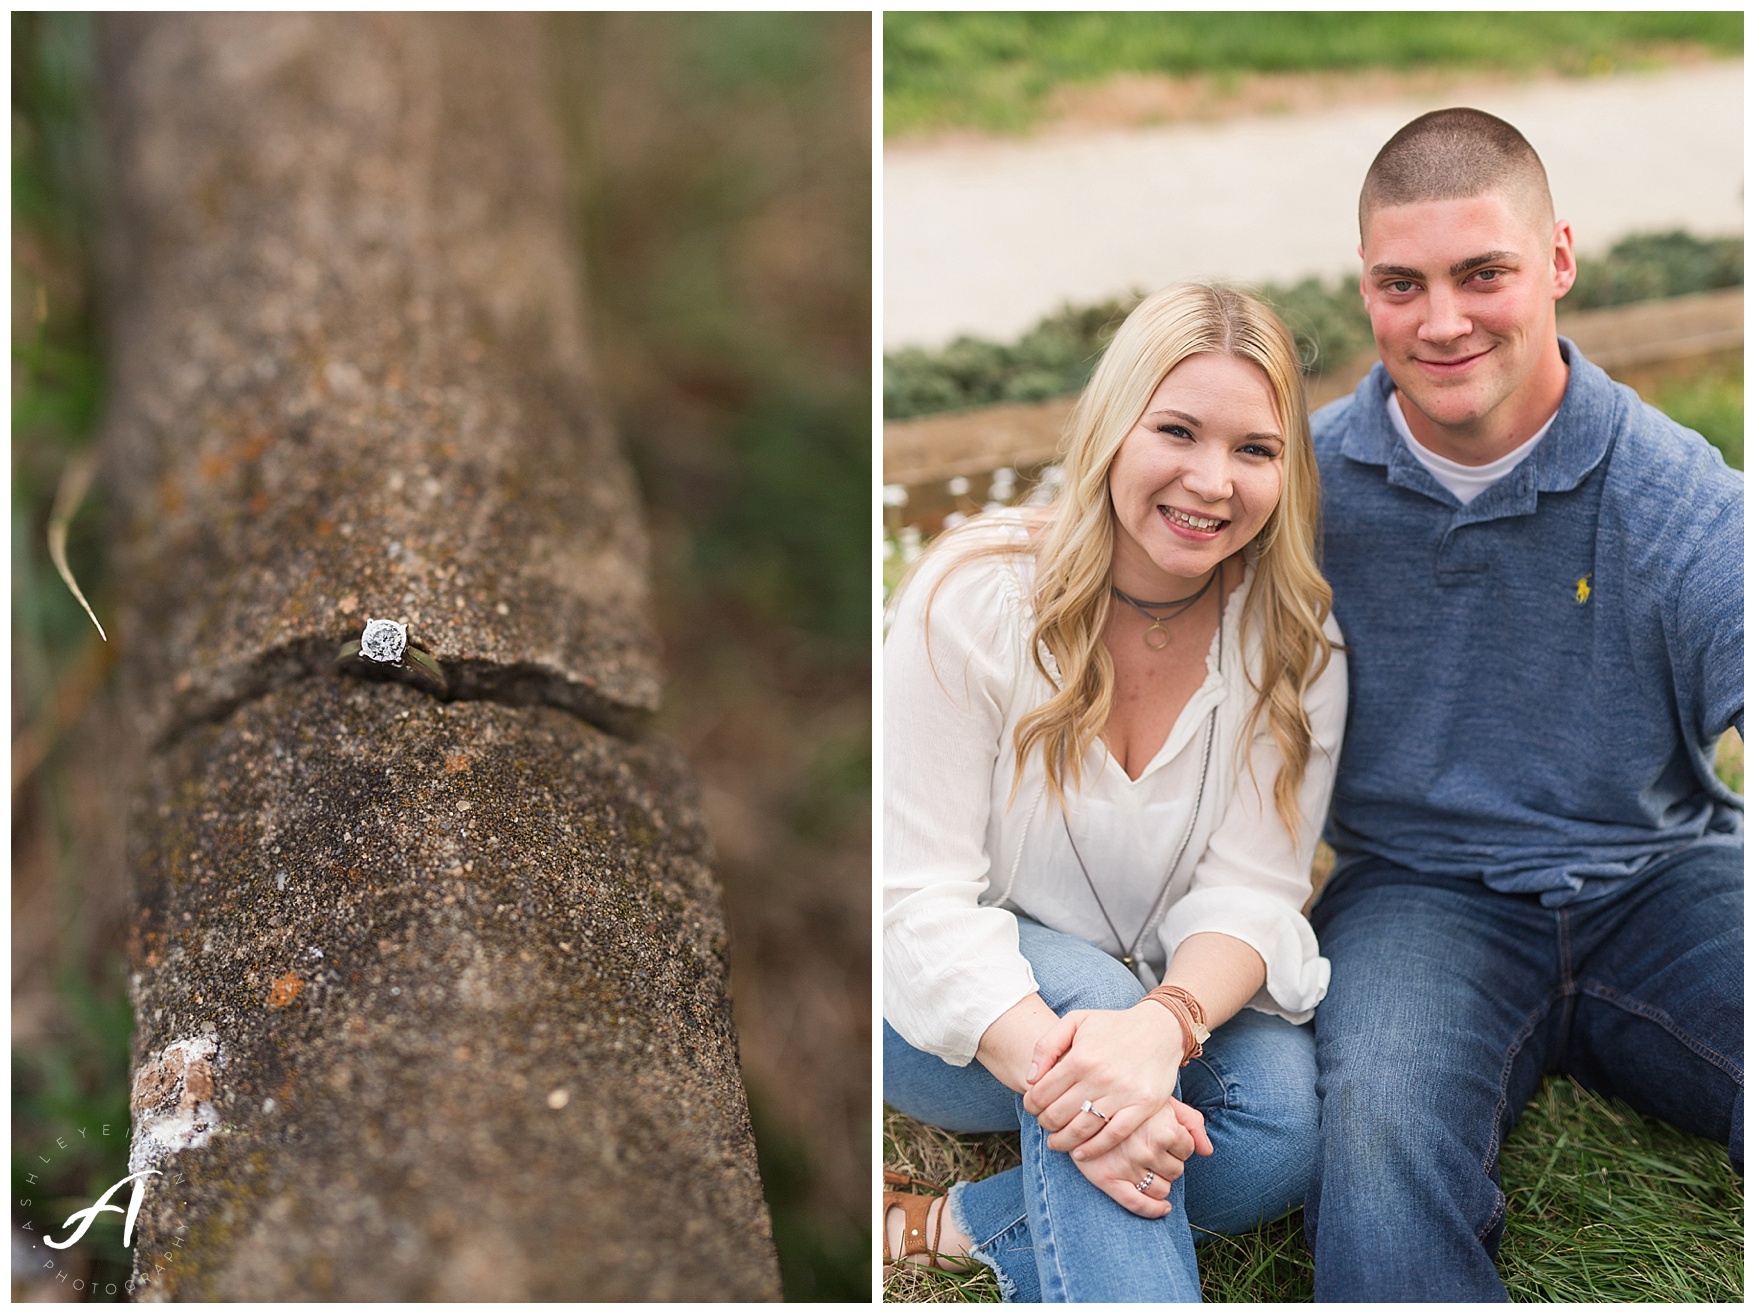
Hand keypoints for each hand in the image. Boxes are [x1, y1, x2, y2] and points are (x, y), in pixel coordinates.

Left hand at [1021, 1002, 1186, 1157]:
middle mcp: (1100, 1076)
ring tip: (1056, 1142)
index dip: (1031, 1104)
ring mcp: (1123, 1094)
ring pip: (1082, 1129)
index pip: (1042, 1092)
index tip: (1032, 1107)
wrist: (1160, 1030)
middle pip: (1058, 1114)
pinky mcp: (1143, 1107)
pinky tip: (1080, 1153)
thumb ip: (1047, 1045)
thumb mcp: (1076, 1021)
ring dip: (1063, 1141)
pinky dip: (1093, 1149)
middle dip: (1045, 1123)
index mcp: (1080, 1057)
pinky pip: (1113, 1135)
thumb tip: (1030, 1079)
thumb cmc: (1113, 1026)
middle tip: (1044, 1124)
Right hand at [1068, 1098, 1213, 1218]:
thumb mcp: (1162, 1100)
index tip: (1166, 1137)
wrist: (1081, 1098)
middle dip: (1170, 1161)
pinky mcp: (1108, 1180)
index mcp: (1163, 1128)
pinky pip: (1138, 1205)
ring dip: (1161, 1181)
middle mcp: (1147, 1149)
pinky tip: (1162, 1208)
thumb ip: (1191, 1121)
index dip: (1180, 1144)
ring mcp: (1127, 1166)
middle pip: (1176, 1170)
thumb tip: (1207, 1151)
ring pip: (1162, 1189)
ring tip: (1147, 1166)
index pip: (1187, 1149)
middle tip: (1152, 1149)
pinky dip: (1154, 1210)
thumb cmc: (1127, 1098)